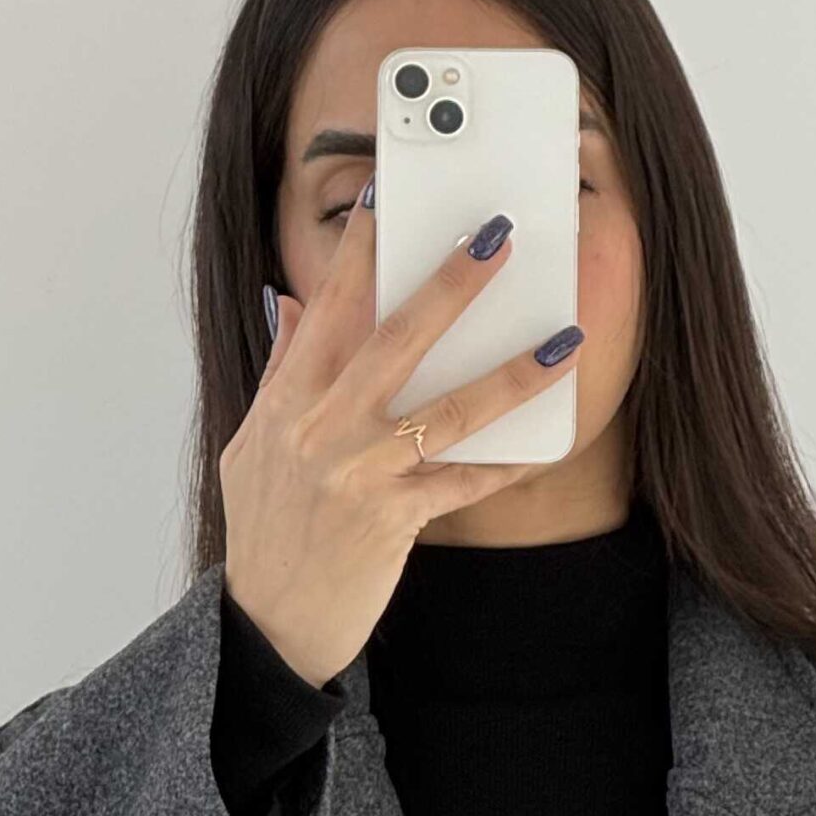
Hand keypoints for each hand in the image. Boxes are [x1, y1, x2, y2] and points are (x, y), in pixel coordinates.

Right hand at [221, 184, 588, 688]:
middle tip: (497, 236)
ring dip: (511, 373)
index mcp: (286, 401)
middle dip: (449, 282)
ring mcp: (356, 474)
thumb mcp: (254, 446)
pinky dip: (505, 465)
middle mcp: (320, 428)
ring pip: (446, 409)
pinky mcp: (389, 521)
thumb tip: (291, 304)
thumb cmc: (264, 532)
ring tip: (561, 344)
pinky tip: (546, 446)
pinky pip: (461, 485)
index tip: (388, 194)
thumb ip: (279, 372)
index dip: (359, 247)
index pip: (328, 305)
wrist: (267, 621)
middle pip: (395, 337)